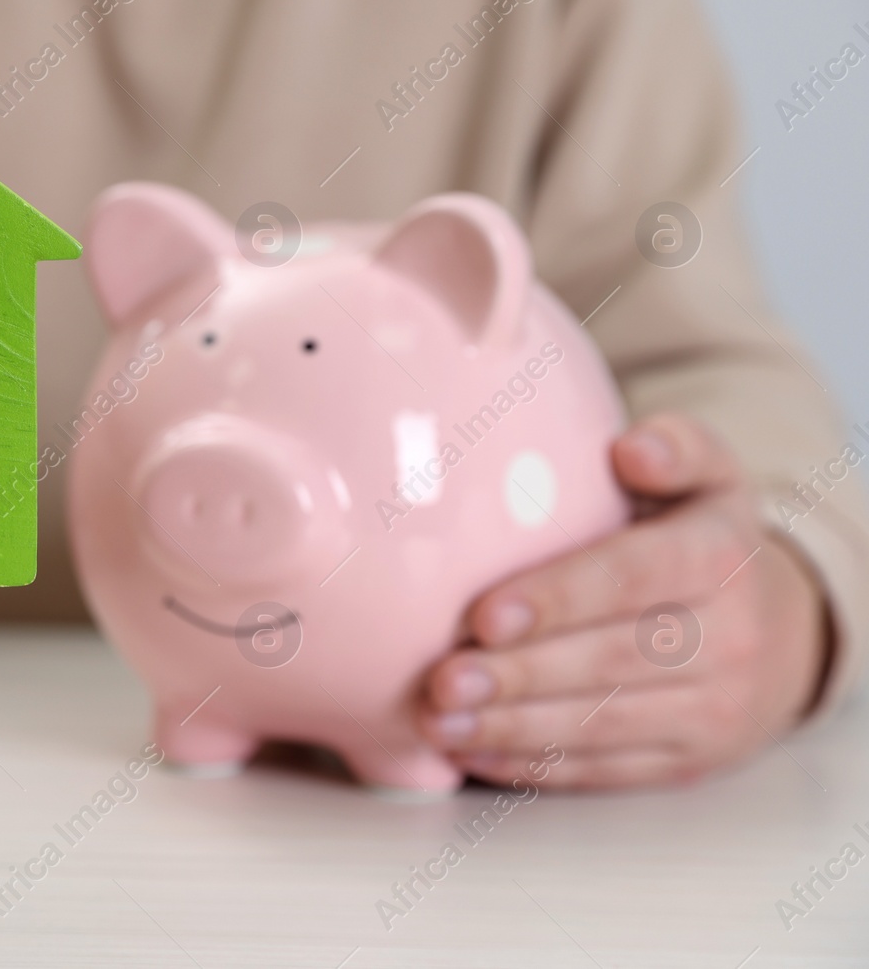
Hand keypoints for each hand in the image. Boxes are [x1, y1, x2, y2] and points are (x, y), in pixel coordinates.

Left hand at [415, 413, 828, 788]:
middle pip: (611, 660)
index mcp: (721, 557)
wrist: (779, 631)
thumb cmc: (702, 537)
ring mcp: (714, 710)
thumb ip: (676, 448)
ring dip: (513, 728)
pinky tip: (471, 753)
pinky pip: (606, 770)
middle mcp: (730, 638)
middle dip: (519, 675)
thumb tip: (631, 448)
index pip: (634, 577)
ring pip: (604, 724)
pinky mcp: (688, 762)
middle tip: (442, 679)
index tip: (484, 614)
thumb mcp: (709, 476)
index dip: (558, 598)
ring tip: (440, 722)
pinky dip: (533, 766)